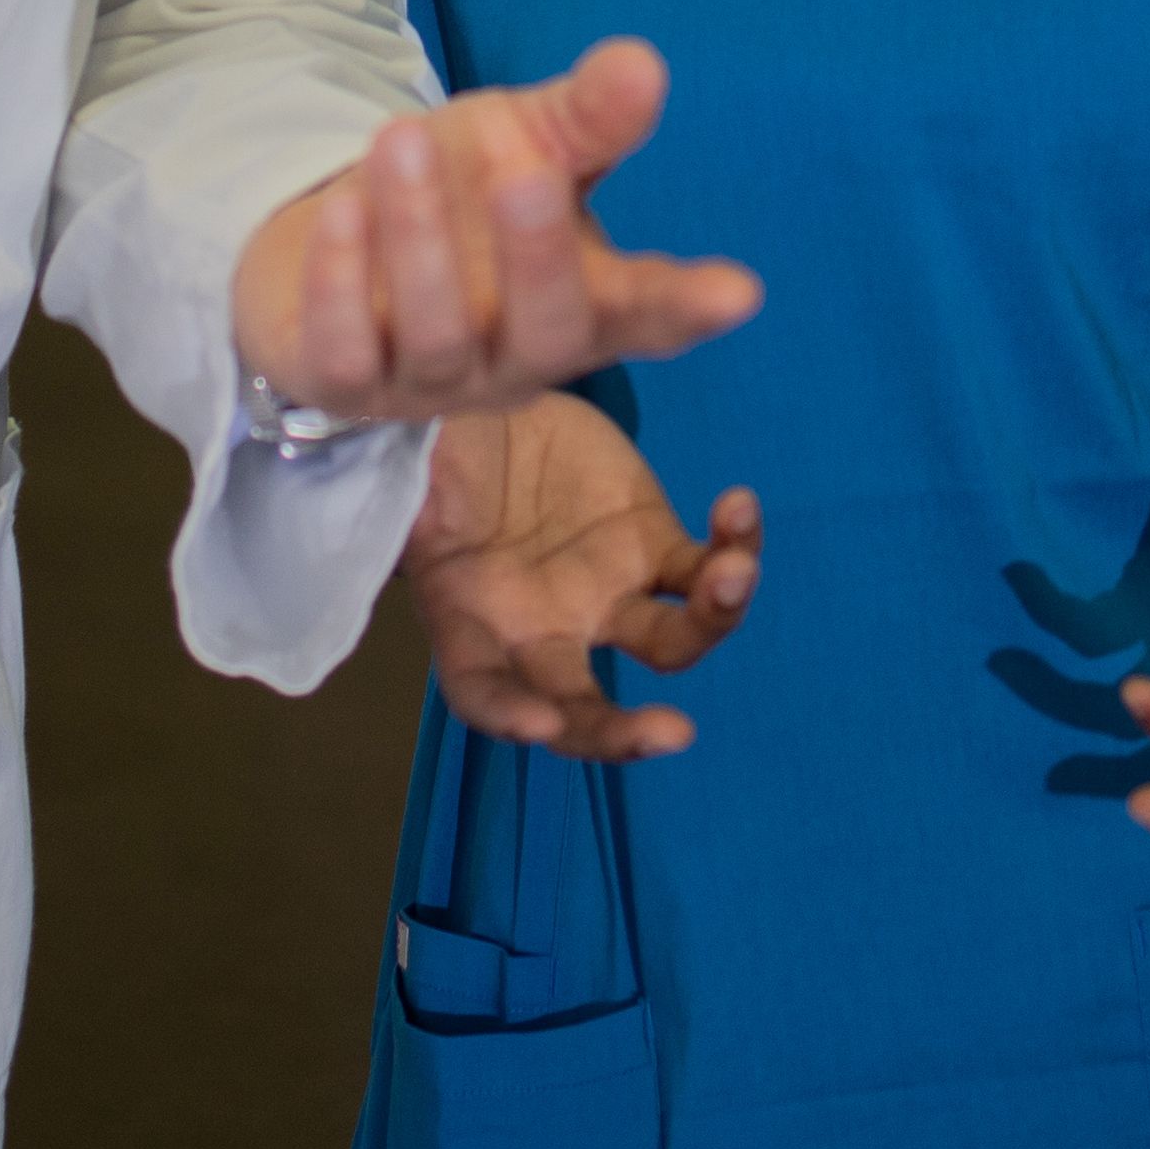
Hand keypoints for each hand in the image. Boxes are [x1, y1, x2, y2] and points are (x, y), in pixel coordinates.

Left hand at [233, 36, 764, 424]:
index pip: (648, 315)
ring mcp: (431, 382)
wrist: (334, 245)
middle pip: (548, 331)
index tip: (737, 290)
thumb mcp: (529, 145)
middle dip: (539, 255)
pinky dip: (341, 280)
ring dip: (420, 236)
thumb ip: (587, 119)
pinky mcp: (346, 384)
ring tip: (403, 138)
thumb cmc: (463, 200)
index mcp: (583, 306)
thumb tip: (641, 66)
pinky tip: (340, 205)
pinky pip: (345, 353)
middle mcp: (516, 358)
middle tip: (527, 172)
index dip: (690, 307)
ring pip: (438, 334)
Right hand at [403, 389, 761, 758]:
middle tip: (673, 733)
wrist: (494, 415)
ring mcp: (608, 595)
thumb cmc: (435, 455)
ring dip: (712, 620)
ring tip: (733, 573)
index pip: (482, 691)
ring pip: (671, 641)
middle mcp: (547, 631)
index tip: (539, 725)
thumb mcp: (409, 478)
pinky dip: (736, 548)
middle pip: (585, 707)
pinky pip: (705, 569)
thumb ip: (413, 505)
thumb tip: (412, 501)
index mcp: (472, 622)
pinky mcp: (654, 548)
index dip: (507, 715)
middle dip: (625, 732)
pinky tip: (740, 508)